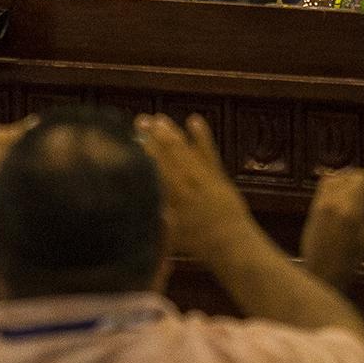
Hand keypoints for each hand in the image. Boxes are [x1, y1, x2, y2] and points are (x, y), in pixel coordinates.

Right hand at [137, 113, 258, 263]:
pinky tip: (194, 120)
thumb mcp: (169, 234)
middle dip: (154, 135)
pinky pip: (209, 152)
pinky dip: (202, 136)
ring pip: (186, 150)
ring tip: (159, 118)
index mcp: (174, 197)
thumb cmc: (197, 243)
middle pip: (168, 154)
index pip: (155, 168)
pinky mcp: (218, 174)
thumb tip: (135, 200)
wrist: (232, 243)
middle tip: (141, 119)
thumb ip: (154, 215)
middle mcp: (187, 182)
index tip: (131, 136)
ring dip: (172, 133)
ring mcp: (204, 176)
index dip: (143, 150)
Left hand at [299, 145, 363, 290]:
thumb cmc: (351, 260)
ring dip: (356, 178)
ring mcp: (322, 200)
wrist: (321, 273)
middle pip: (357, 176)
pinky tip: (347, 191)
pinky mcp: (315, 203)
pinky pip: (328, 180)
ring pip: (343, 176)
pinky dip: (340, 180)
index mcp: (353, 210)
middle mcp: (336, 200)